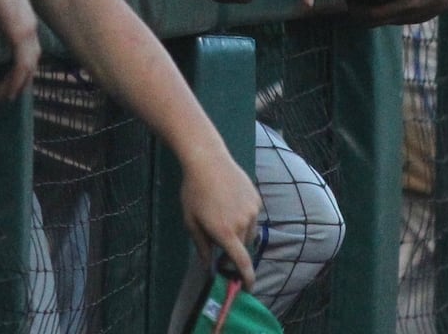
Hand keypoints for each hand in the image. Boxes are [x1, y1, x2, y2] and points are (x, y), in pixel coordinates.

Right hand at [0, 0, 41, 102]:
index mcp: (21, 17)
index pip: (26, 47)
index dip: (19, 66)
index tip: (7, 82)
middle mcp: (28, 24)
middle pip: (30, 58)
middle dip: (20, 79)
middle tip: (6, 96)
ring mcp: (27, 29)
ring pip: (27, 65)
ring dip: (15, 84)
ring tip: (0, 98)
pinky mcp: (21, 33)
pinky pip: (21, 65)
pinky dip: (13, 81)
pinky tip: (3, 92)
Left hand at [180, 150, 260, 289]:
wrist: (207, 161)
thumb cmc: (194, 192)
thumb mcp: (191, 221)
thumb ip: (201, 246)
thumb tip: (208, 266)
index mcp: (224, 232)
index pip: (241, 262)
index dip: (247, 278)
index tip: (249, 287)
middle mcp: (242, 223)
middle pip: (243, 247)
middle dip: (234, 248)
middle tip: (218, 236)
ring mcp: (252, 210)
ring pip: (250, 232)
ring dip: (240, 233)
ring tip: (223, 214)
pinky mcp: (256, 199)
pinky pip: (253, 216)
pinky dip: (244, 217)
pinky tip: (230, 202)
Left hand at [351, 0, 447, 26]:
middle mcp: (412, 3)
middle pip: (384, 12)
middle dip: (365, 10)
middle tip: (347, 1)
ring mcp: (408, 15)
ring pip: (382, 22)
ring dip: (365, 17)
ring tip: (349, 7)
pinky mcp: (404, 22)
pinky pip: (384, 23)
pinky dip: (371, 20)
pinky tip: (358, 13)